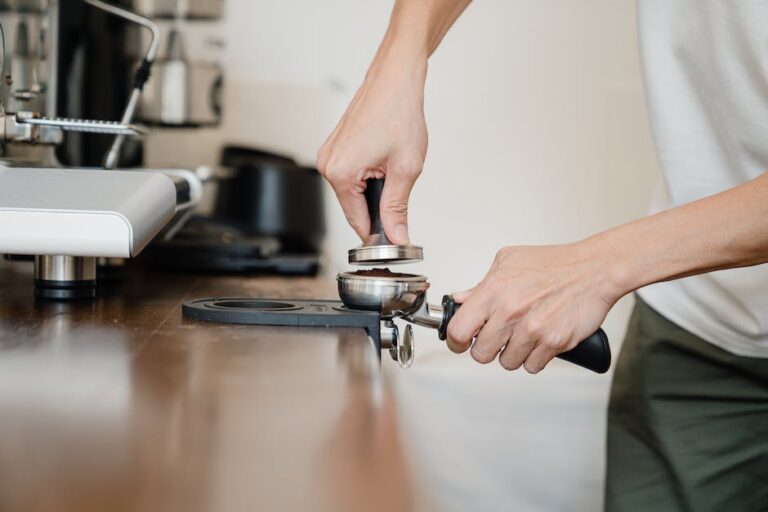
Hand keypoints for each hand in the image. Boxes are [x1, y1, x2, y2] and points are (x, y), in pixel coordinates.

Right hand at [317, 54, 427, 243]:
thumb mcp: (406, 169)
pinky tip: (383, 157)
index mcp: (341, 173)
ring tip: (392, 164)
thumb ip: (398, 208)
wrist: (395, 80)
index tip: (396, 236)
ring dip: (374, 188)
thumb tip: (396, 235)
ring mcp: (328, 154)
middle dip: (378, 206)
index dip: (379, 233)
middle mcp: (328, 164)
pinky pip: (351, 174)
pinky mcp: (334, 147)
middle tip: (401, 185)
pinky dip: (368, 175)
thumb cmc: (399, 113)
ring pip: (354, 191)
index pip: (357, 222)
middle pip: (354, 207)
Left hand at [446, 242, 621, 372]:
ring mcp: (533, 330)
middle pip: (481, 354)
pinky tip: (540, 339)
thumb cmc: (554, 263)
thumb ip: (481, 285)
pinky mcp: (554, 343)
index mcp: (493, 291)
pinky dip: (535, 357)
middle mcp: (510, 312)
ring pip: (507, 363)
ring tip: (524, 334)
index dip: (456, 341)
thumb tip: (460, 301)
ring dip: (513, 353)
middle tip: (498, 336)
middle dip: (487, 348)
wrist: (594, 269)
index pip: (458, 331)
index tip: (462, 341)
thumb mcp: (508, 261)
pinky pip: (532, 366)